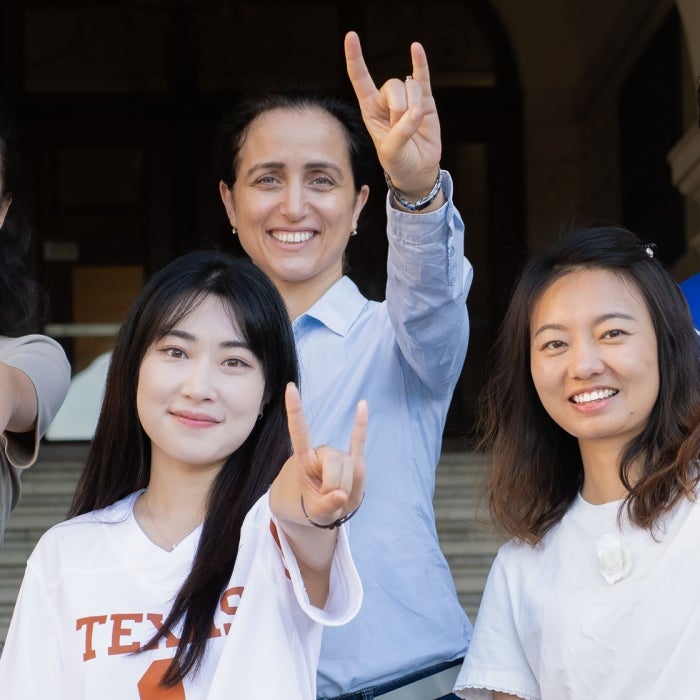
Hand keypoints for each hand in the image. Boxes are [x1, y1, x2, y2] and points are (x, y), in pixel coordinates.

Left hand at [285, 382, 366, 526]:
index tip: (291, 388)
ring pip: (350, 468)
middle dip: (335, 485)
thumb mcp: (315, 514)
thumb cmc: (313, 509)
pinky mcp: (353, 460)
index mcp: (303, 460)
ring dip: (347, 487)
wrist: (323, 512)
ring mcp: (337, 456)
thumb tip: (340, 495)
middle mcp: (321, 452)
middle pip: (335, 462)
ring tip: (338, 496)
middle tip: (330, 499)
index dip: (295, 411)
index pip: (299, 431)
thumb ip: (325, 506)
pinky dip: (361, 425)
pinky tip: (362, 405)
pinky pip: (359, 441)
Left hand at [344, 30, 440, 198]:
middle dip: (399, 107)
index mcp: (370, 109)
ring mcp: (406, 98)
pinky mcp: (425, 100)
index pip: (360, 79)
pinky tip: (416, 48)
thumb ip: (400, 133)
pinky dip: (421, 63)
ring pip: (411, 86)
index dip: (355, 58)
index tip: (351, 36)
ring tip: (414, 124)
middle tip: (402, 126)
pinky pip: (422, 77)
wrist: (418, 169)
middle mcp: (386, 100)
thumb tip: (416, 111)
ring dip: (414, 105)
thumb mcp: (392, 153)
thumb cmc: (398, 161)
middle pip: (392, 85)